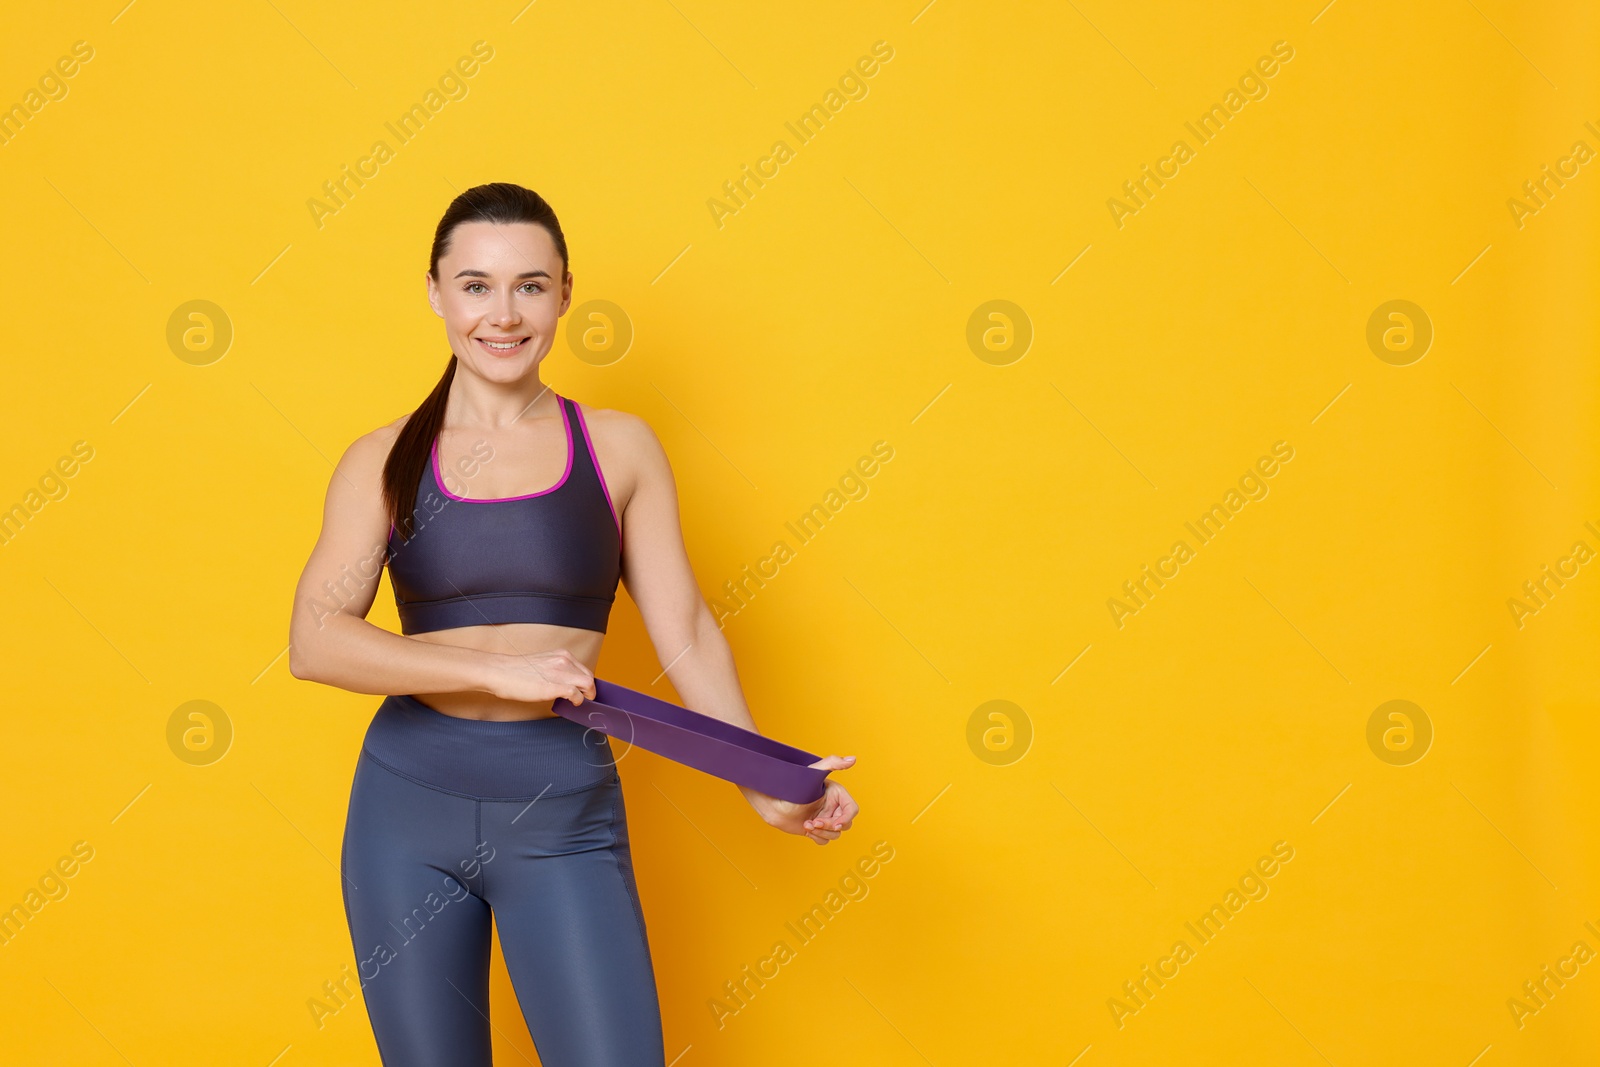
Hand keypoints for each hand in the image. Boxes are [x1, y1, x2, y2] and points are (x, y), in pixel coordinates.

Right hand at [485, 649, 596, 705]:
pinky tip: (570, 703)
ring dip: (586, 696)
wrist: (499, 672)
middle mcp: (563, 661)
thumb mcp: (543, 664)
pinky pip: (576, 695)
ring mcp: (559, 673)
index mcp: (561, 655)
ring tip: (576, 702)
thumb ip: (557, 670)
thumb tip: (568, 683)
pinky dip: (577, 701)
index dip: (586, 683)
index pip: (584, 670)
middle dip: (589, 690)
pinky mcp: (553, 687)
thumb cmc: (516, 671)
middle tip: (583, 699)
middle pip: (589, 678)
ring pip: (588, 685)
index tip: (584, 691)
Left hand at [742, 755, 859, 844]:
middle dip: (830, 826)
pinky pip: (825, 839)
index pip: (852, 810)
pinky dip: (817, 837)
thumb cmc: (793, 783)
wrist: (774, 800)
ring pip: (835, 834)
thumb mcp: (814, 772)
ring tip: (807, 824)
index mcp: (836, 795)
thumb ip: (833, 762)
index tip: (836, 824)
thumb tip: (852, 759)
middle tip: (814, 822)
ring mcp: (825, 818)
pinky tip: (805, 827)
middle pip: (844, 824)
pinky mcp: (816, 829)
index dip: (846, 818)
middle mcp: (833, 807)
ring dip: (822, 832)